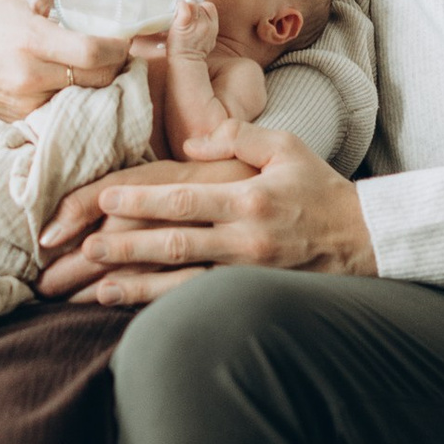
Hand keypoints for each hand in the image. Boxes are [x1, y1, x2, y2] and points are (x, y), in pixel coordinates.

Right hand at [0, 0, 130, 125]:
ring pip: (88, 96)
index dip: (119, 46)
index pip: (93, 52)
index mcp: (31, 39)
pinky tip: (78, 81)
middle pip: (99, 78)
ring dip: (102, 81)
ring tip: (102, 62)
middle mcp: (30, 75)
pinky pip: (68, 108)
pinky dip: (79, 96)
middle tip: (119, 47)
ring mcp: (29, 101)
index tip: (125, 34)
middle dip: (117, 63)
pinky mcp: (27, 118)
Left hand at [37, 128, 375, 301]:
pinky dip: (162, 304)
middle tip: (81, 248)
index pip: (184, 200)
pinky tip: (132, 306)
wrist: (362, 238)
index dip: (141, 201)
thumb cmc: (319, 188)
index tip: (103, 200)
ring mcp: (246, 272)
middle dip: (125, 246)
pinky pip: (198, 300)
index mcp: (249, 197)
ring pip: (181, 281)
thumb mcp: (286, 146)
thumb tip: (192, 144)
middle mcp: (245, 238)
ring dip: (136, 284)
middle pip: (174, 242)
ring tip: (94, 286)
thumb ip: (238, 137)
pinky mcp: (250, 292)